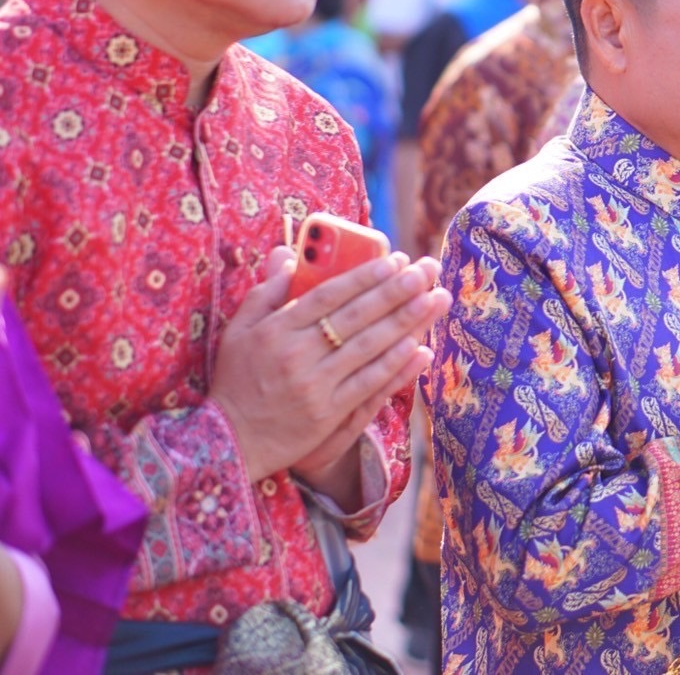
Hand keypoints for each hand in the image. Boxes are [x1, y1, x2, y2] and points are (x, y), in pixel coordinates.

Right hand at [210, 245, 449, 485]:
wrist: (230, 440)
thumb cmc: (237, 378)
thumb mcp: (239, 330)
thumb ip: (266, 291)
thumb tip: (286, 253)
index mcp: (276, 329)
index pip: (329, 294)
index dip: (365, 275)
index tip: (396, 259)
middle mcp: (297, 355)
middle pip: (357, 316)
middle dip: (398, 290)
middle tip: (428, 270)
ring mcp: (315, 385)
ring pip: (370, 348)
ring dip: (408, 321)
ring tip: (436, 299)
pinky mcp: (328, 413)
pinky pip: (369, 384)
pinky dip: (396, 365)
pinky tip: (420, 347)